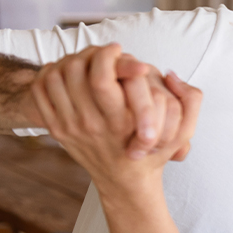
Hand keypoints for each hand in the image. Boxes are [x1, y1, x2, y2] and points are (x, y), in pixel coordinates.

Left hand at [30, 44, 201, 191]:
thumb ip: (190, 99)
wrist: (125, 182)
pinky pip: (41, 92)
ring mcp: (71, 128)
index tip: (117, 50)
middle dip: (86, 52)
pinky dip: (47, 75)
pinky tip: (64, 72)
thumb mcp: (184, 130)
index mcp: (121, 121)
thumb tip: (171, 74)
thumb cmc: (154, 152)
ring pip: (56, 78)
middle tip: (99, 51)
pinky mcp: (57, 130)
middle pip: (74, 72)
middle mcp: (92, 124)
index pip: (101, 77)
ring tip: (83, 59)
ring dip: (68, 60)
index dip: (107, 55)